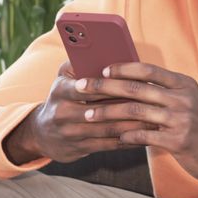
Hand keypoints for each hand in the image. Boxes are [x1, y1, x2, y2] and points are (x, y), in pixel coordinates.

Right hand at [2, 61, 159, 164]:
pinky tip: (144, 137)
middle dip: (128, 107)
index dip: (110, 86)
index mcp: (60, 90)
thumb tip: (105, 49)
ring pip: (107, 130)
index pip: (87, 87)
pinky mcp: (78, 149)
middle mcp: (62, 113)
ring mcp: (70, 133)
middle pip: (100, 110)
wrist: (42, 133)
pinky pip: (107, 146)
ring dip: (132, 127)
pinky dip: (127, 141)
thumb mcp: (64, 77)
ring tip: (154, 121)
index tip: (134, 84)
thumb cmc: (62, 97)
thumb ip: (81, 63)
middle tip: (152, 104)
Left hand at [82, 62, 197, 193]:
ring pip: (135, 112)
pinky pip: (143, 135)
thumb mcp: (187, 102)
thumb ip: (163, 91)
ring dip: (108, 113)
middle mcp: (183, 98)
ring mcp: (181, 119)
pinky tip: (113, 136)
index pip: (148, 69)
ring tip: (89, 115)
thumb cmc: (197, 127)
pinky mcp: (178, 141)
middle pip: (136, 88)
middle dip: (105, 87)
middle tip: (82, 87)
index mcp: (183, 84)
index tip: (102, 70)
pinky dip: (125, 135)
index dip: (123, 68)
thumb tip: (128, 81)